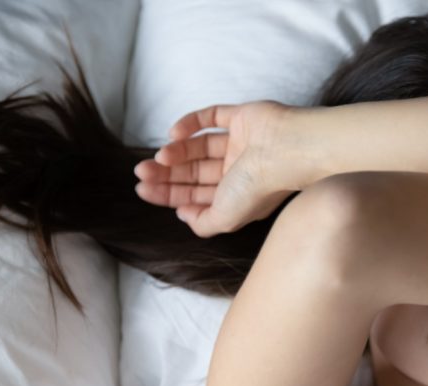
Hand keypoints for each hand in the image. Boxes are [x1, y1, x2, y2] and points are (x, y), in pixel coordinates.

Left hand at [132, 101, 299, 237]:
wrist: (287, 151)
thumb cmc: (260, 187)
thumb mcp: (226, 218)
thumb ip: (204, 224)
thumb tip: (184, 216)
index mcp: (238, 197)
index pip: (198, 196)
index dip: (171, 195)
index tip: (145, 191)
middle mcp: (239, 172)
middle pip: (194, 172)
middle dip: (167, 174)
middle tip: (140, 173)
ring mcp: (241, 144)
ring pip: (199, 148)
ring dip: (175, 152)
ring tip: (159, 157)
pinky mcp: (241, 118)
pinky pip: (210, 118)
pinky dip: (189, 124)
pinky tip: (173, 133)